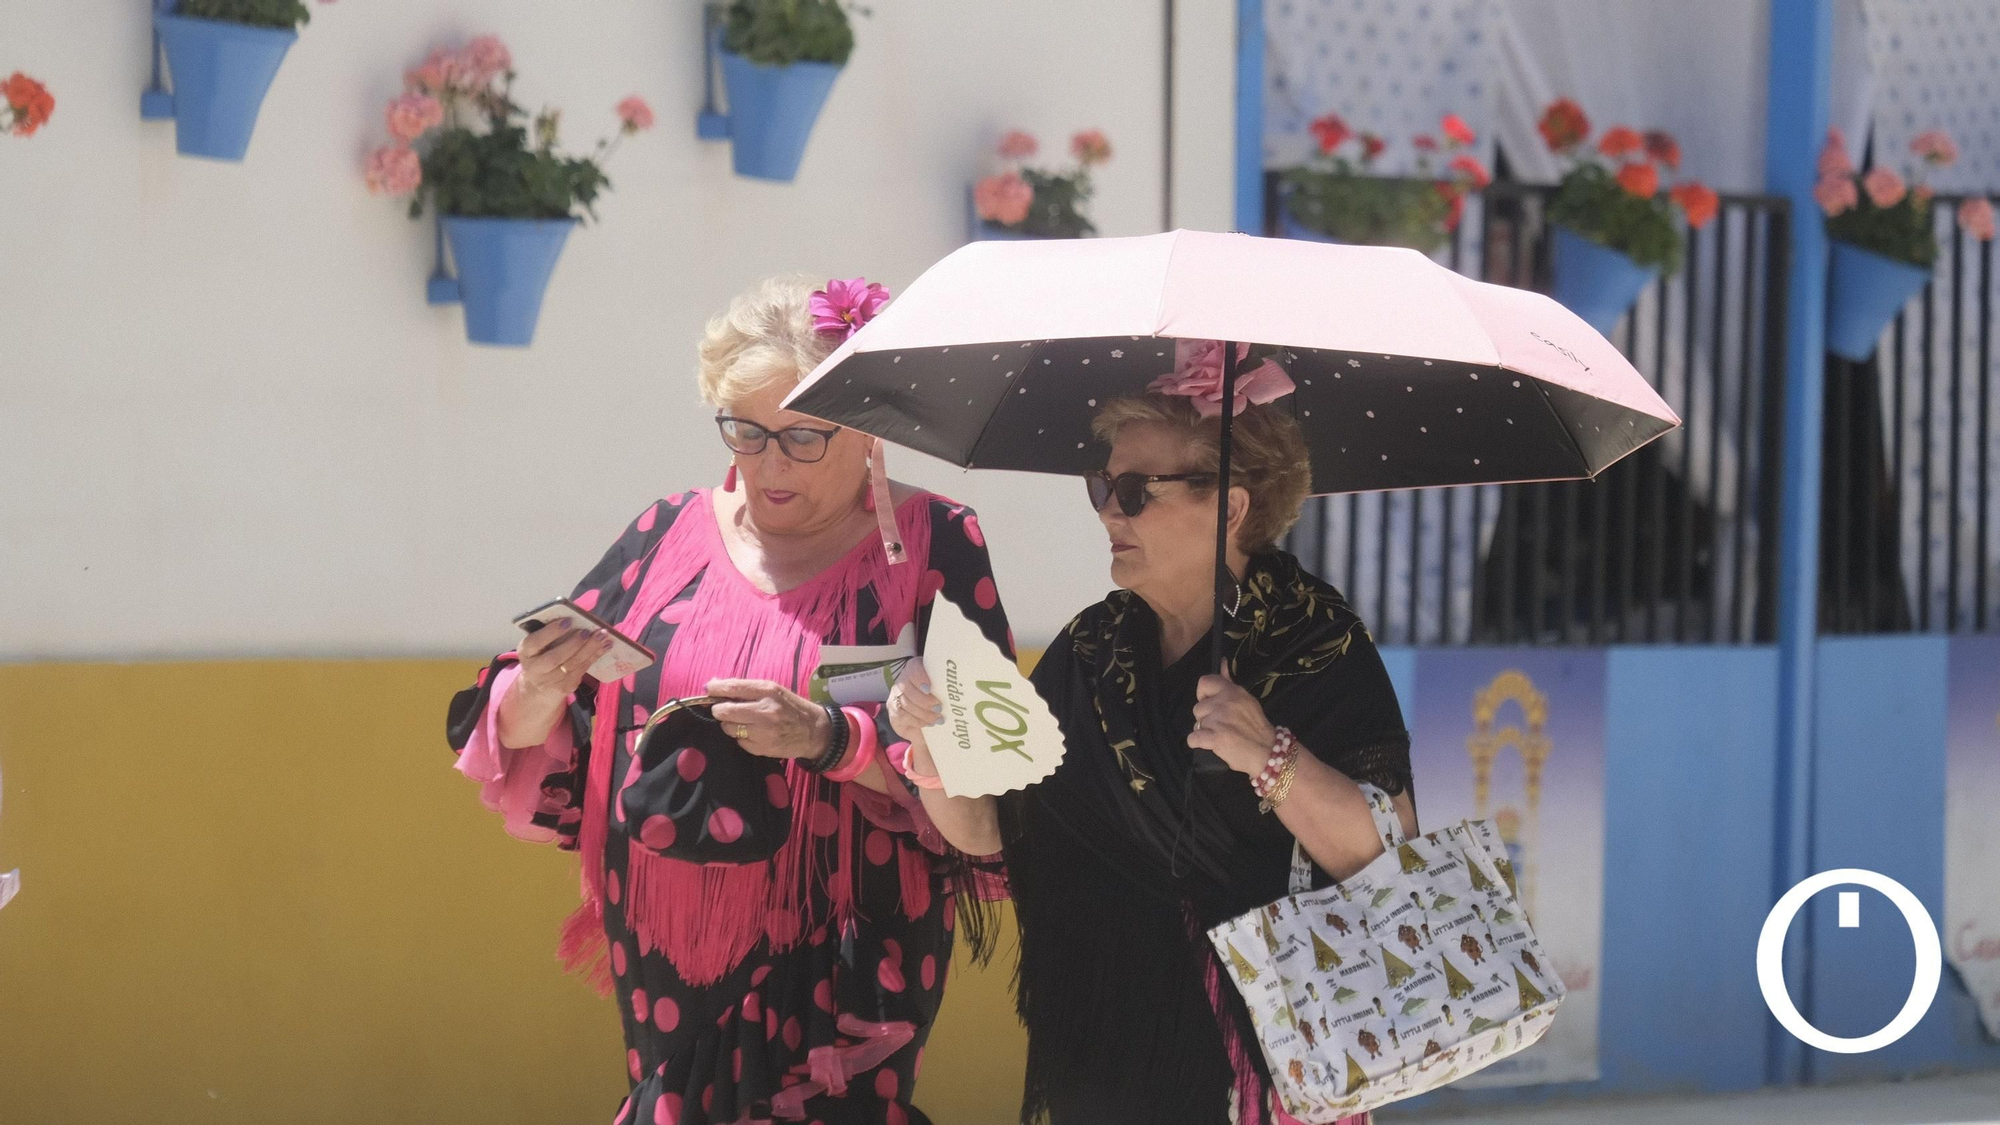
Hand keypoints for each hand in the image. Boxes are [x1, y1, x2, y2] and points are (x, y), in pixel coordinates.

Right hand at [517, 619, 611, 697]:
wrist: (538, 687)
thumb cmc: (541, 656)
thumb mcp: (538, 645)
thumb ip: (549, 633)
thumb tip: (576, 617)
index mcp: (525, 652)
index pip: (535, 642)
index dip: (551, 632)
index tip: (567, 621)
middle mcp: (534, 669)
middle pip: (555, 657)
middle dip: (573, 643)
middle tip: (587, 631)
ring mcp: (549, 681)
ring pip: (572, 665)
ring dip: (590, 649)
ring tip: (602, 636)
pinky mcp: (564, 688)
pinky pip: (582, 671)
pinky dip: (595, 656)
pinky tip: (605, 646)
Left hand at [707, 679, 830, 760]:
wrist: (813, 731)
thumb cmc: (791, 707)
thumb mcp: (773, 690)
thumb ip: (746, 688)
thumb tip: (715, 684)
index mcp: (768, 691)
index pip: (732, 687)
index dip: (715, 688)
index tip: (709, 689)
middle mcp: (765, 710)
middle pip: (724, 710)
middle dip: (719, 710)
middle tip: (722, 710)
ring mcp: (763, 731)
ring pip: (728, 728)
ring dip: (730, 724)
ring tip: (742, 722)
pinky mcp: (761, 748)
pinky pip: (739, 741)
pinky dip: (741, 737)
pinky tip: (753, 734)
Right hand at [886, 659, 942, 743]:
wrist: (929, 725)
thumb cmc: (940, 701)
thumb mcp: (944, 690)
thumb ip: (947, 686)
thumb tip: (961, 686)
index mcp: (915, 668)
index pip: (913, 668)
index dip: (919, 678)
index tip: (929, 689)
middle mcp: (902, 680)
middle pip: (907, 688)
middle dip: (924, 701)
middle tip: (939, 708)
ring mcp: (895, 696)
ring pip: (905, 703)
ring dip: (923, 713)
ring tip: (938, 719)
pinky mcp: (893, 712)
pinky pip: (902, 716)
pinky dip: (917, 721)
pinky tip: (928, 724)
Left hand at [1188, 664, 1277, 775]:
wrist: (1268, 752)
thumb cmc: (1256, 727)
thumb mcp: (1246, 700)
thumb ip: (1229, 684)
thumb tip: (1222, 662)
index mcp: (1234, 691)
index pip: (1205, 682)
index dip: (1203, 694)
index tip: (1210, 704)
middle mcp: (1226, 702)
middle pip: (1198, 708)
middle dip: (1205, 718)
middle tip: (1221, 726)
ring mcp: (1221, 720)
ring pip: (1197, 724)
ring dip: (1204, 731)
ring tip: (1221, 736)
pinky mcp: (1216, 738)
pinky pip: (1193, 738)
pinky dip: (1198, 743)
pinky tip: (1210, 744)